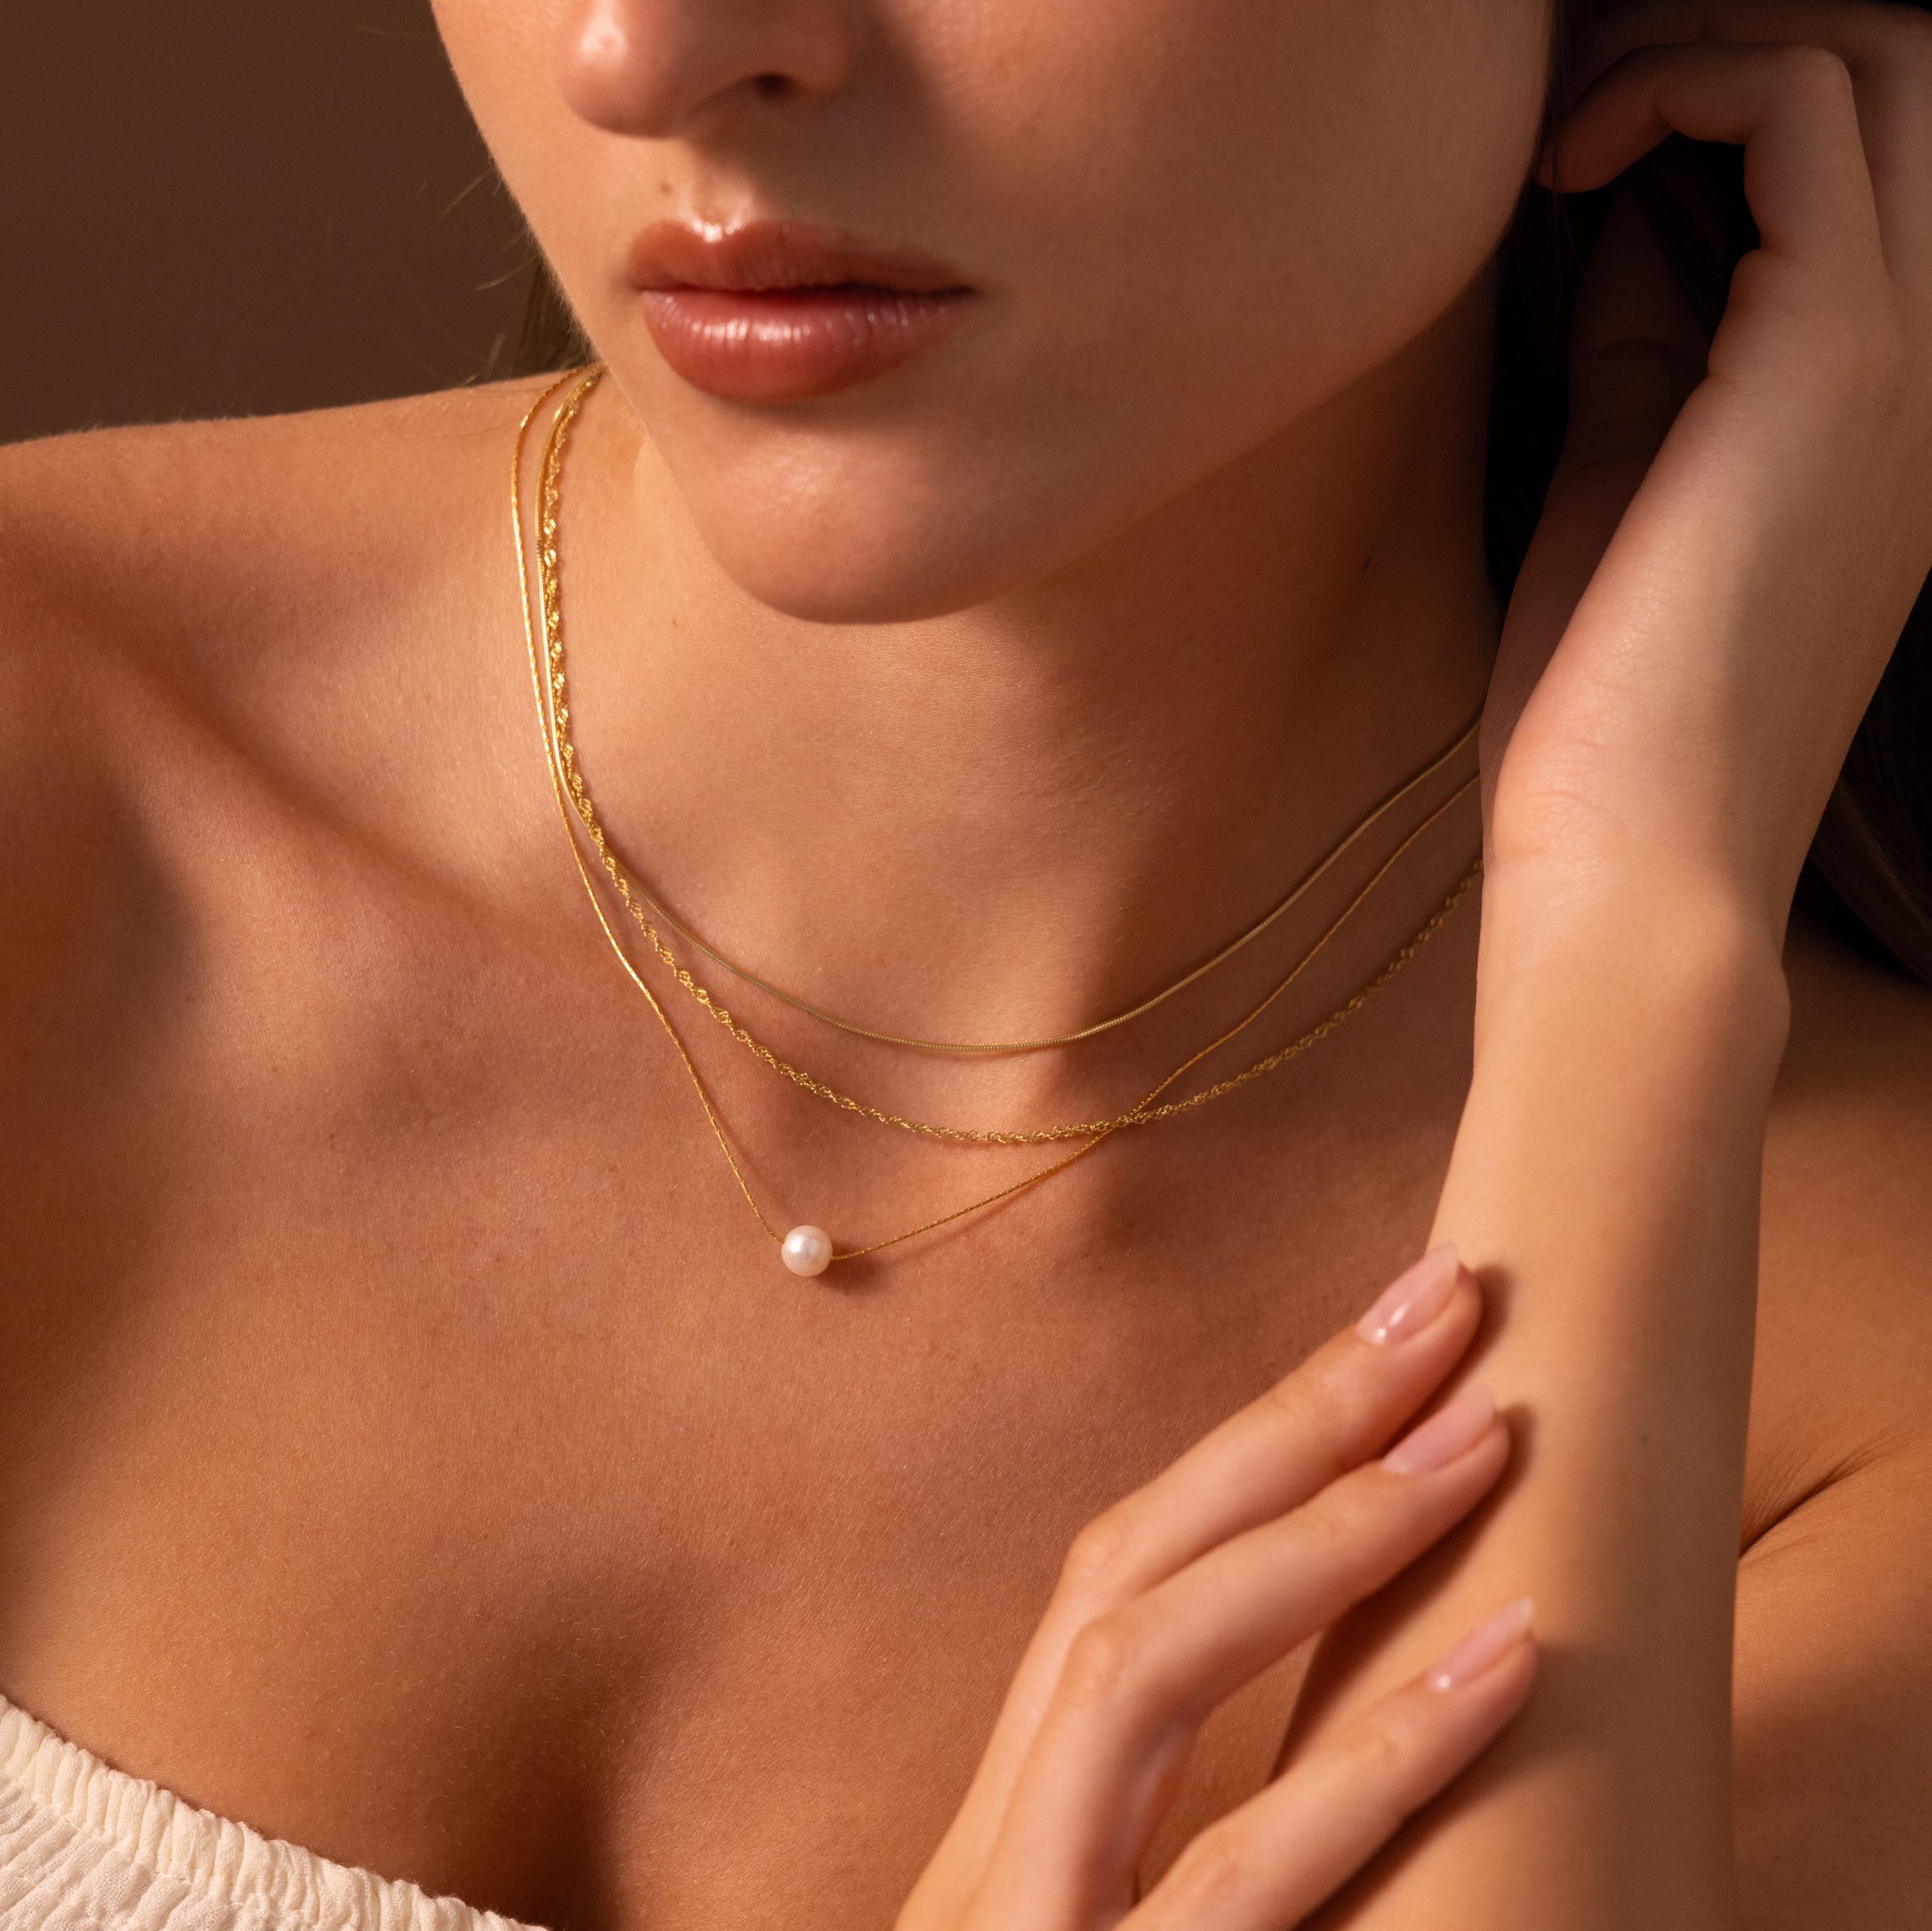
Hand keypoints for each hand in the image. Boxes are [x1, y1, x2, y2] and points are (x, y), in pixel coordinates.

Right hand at [896, 1248, 1534, 1930]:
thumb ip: (1191, 1862)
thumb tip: (1385, 1727)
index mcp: (1012, 1834)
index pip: (1115, 1588)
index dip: (1254, 1448)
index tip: (1392, 1339)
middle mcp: (996, 1856)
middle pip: (1118, 1575)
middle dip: (1287, 1426)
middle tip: (1447, 1305)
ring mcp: (1027, 1926)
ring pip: (1144, 1673)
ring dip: (1322, 1538)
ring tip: (1481, 1439)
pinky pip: (1239, 1876)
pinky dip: (1375, 1758)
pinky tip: (1504, 1662)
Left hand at [1481, 0, 1931, 949]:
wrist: (1633, 858)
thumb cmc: (1603, 699)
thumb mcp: (1620, 464)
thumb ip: (1646, 329)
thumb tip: (1617, 201)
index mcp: (1878, 389)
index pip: (1849, 156)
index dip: (1705, 104)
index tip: (1569, 154)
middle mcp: (1926, 349)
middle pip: (1886, 66)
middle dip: (1712, 41)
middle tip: (1572, 114)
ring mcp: (1904, 342)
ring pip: (1867, 51)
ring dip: (1694, 46)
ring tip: (1563, 132)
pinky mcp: (1838, 349)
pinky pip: (1800, 102)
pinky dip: (1675, 84)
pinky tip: (1561, 168)